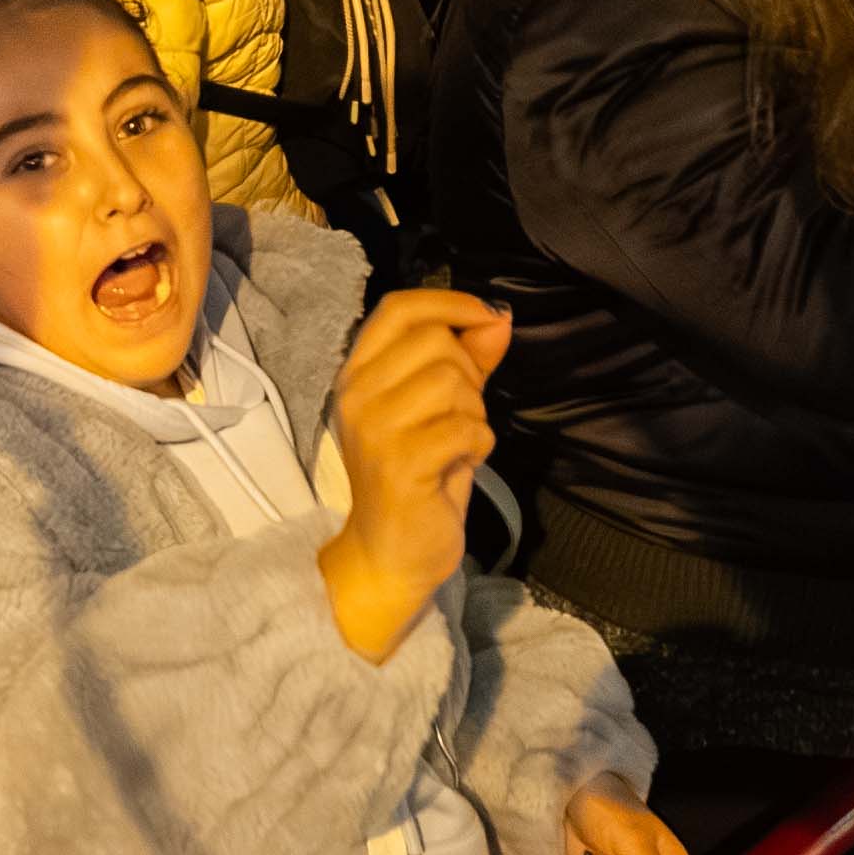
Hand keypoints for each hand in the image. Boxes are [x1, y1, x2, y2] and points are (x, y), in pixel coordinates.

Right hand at [318, 289, 506, 664]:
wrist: (390, 552)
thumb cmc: (416, 476)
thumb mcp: (440, 408)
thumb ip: (466, 359)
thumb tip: (498, 318)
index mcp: (357, 374)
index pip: (398, 308)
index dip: (449, 302)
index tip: (485, 321)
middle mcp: (356, 394)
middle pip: (436, 342)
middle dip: (469, 375)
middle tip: (460, 416)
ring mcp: (374, 429)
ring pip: (452, 383)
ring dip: (474, 415)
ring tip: (456, 445)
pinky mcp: (399, 463)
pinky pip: (465, 428)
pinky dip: (478, 446)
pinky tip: (459, 465)